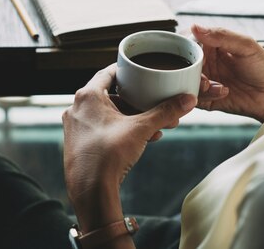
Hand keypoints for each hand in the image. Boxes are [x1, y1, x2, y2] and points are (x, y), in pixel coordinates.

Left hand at [62, 63, 195, 231]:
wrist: (91, 191)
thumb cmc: (108, 156)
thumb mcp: (141, 129)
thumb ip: (165, 112)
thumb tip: (187, 100)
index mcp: (87, 96)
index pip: (108, 72)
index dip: (127, 71)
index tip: (141, 72)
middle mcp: (77, 108)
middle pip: (110, 95)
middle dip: (135, 101)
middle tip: (153, 104)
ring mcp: (75, 127)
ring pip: (107, 114)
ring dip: (130, 118)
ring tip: (153, 126)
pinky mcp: (78, 143)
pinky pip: (102, 129)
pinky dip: (120, 130)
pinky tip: (141, 140)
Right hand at [192, 24, 263, 122]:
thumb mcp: (246, 46)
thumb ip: (221, 36)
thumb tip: (195, 27)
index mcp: (212, 45)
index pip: (188, 41)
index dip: (186, 47)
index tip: (192, 54)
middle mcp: (205, 62)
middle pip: (183, 63)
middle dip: (189, 69)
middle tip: (203, 74)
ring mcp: (205, 80)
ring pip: (185, 80)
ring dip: (198, 83)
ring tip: (215, 85)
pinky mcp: (206, 98)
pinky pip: (194, 97)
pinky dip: (204, 95)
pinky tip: (222, 92)